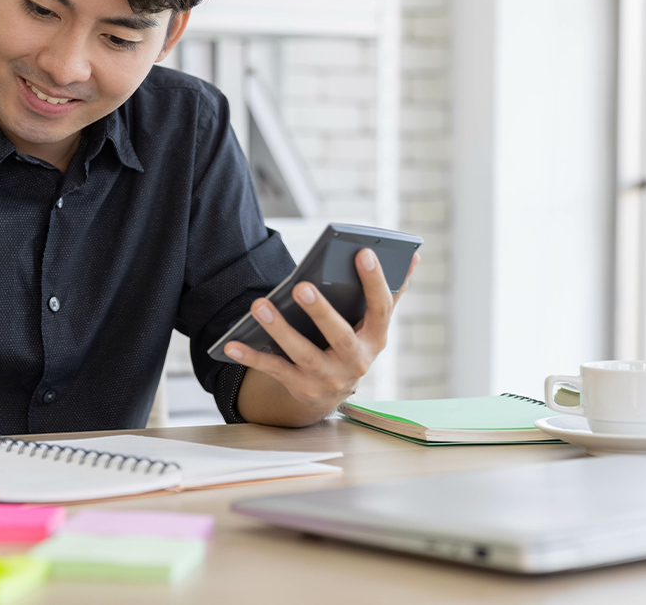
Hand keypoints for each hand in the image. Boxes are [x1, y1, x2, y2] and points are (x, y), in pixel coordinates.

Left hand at [225, 249, 419, 421]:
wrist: (332, 393)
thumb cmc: (353, 342)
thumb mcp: (374, 323)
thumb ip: (392, 290)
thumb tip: (413, 255)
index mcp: (376, 338)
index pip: (381, 308)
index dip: (375, 281)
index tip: (363, 252)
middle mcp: (355, 361)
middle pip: (339, 335)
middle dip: (321, 312)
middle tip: (301, 285)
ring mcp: (328, 377)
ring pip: (302, 354)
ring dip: (279, 330)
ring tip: (259, 305)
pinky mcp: (301, 388)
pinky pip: (274, 370)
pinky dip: (252, 357)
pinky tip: (232, 343)